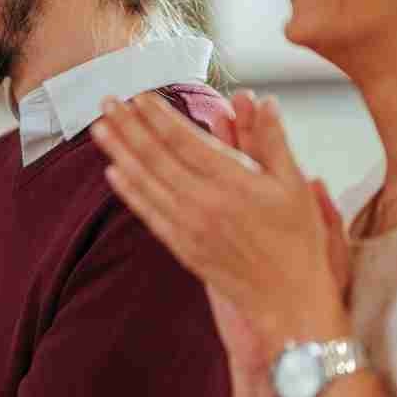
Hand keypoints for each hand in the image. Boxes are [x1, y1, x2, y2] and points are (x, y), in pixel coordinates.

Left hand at [92, 90, 347, 346]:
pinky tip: (113, 173)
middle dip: (129, 127)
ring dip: (120, 153)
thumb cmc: (298, 240)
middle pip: (157, 158)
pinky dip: (129, 192)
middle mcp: (206, 204)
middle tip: (106, 102)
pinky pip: (148, 214)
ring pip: (146, 183)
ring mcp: (190, 228)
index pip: (186, 142)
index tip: (140, 96)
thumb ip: (273, 140)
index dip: (159, 117)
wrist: (288, 300)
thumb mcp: (295, 186)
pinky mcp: (182, 247)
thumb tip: (262, 100)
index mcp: (235, 184)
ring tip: (99, 129)